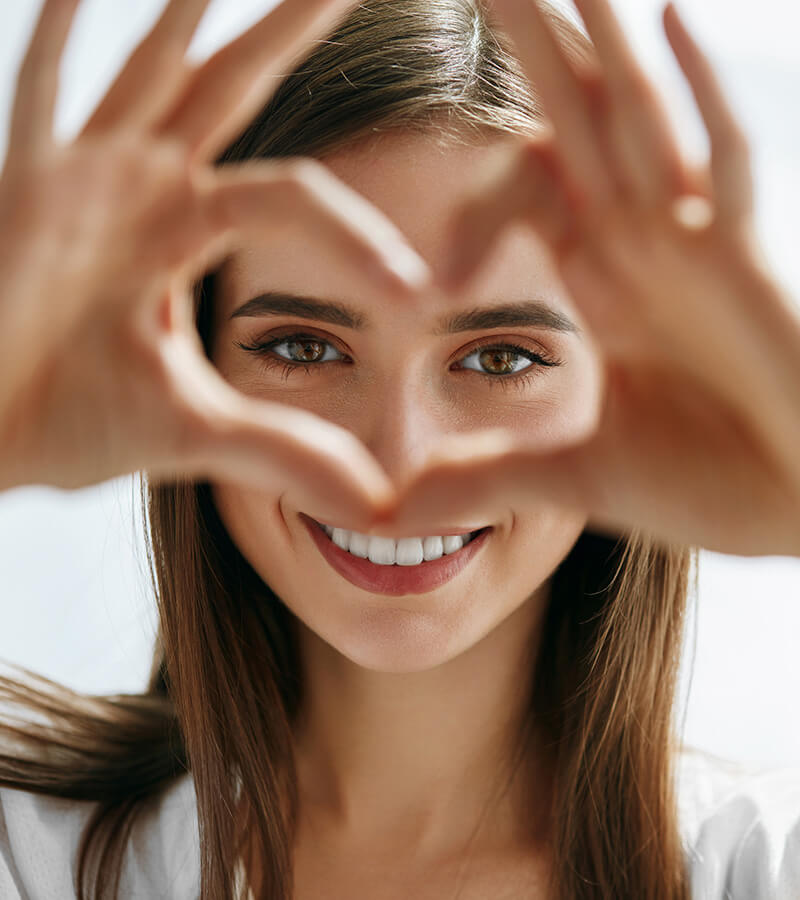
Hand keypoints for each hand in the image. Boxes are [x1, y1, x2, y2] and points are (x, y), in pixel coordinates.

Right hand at [0, 0, 432, 529]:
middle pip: (237, 88)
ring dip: (191, 11)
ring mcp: (83, 175)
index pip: (298, 199)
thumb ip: (286, 453)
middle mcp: (146, 187)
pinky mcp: (20, 182)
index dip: (361, 239)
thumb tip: (379, 506)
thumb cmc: (68, 418)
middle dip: (292, 31)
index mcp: (190, 232)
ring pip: (153, 70)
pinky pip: (41, 92)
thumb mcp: (197, 432)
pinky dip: (58, 35)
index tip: (418, 292)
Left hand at [383, 0, 799, 556]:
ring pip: (638, 114)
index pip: (530, 186)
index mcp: (602, 276)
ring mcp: (696, 240)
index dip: (476, 197)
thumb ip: (484, 478)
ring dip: (595, 38)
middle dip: (530, 42)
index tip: (433, 254)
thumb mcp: (573, 476)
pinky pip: (723, 160)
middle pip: (574, 117)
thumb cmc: (709, 481)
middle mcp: (643, 240)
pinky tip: (662, 20)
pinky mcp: (745, 258)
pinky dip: (699, 96)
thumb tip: (394, 512)